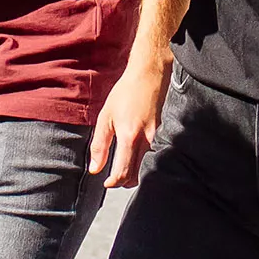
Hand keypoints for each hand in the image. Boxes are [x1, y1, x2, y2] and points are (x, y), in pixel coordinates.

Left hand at [87, 51, 169, 187]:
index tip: (106, 183)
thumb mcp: (105, 117)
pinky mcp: (164, 135)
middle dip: (124, 181)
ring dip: (134, 173)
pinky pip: (154, 156)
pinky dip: (144, 163)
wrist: (149, 76)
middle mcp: (147, 141)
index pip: (123, 173)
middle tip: (113, 178)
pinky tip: (136, 158)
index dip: (113, 183)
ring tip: (123, 169)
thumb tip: (95, 168)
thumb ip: (100, 145)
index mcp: (129, 137)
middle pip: (137, 175)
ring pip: (146, 168)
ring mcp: (158, 139)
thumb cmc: (126, 93)